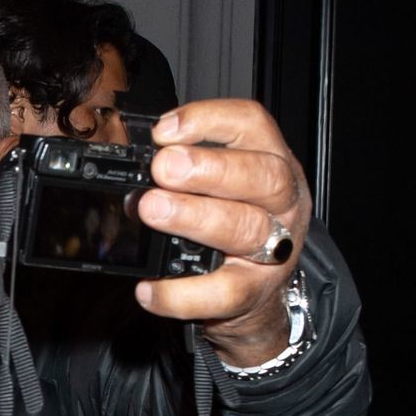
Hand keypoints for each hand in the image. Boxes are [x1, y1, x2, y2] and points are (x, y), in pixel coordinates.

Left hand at [133, 99, 309, 364]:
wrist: (259, 295)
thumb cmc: (234, 227)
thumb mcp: (224, 186)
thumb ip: (188, 167)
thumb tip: (133, 161)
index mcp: (273, 161)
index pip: (253, 125)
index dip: (210, 120)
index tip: (164, 131)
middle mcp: (282, 203)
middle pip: (260, 176)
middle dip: (208, 169)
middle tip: (163, 168)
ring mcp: (273, 250)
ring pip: (244, 229)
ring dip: (194, 216)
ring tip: (151, 209)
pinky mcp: (253, 293)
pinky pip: (221, 294)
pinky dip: (180, 293)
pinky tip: (149, 287)